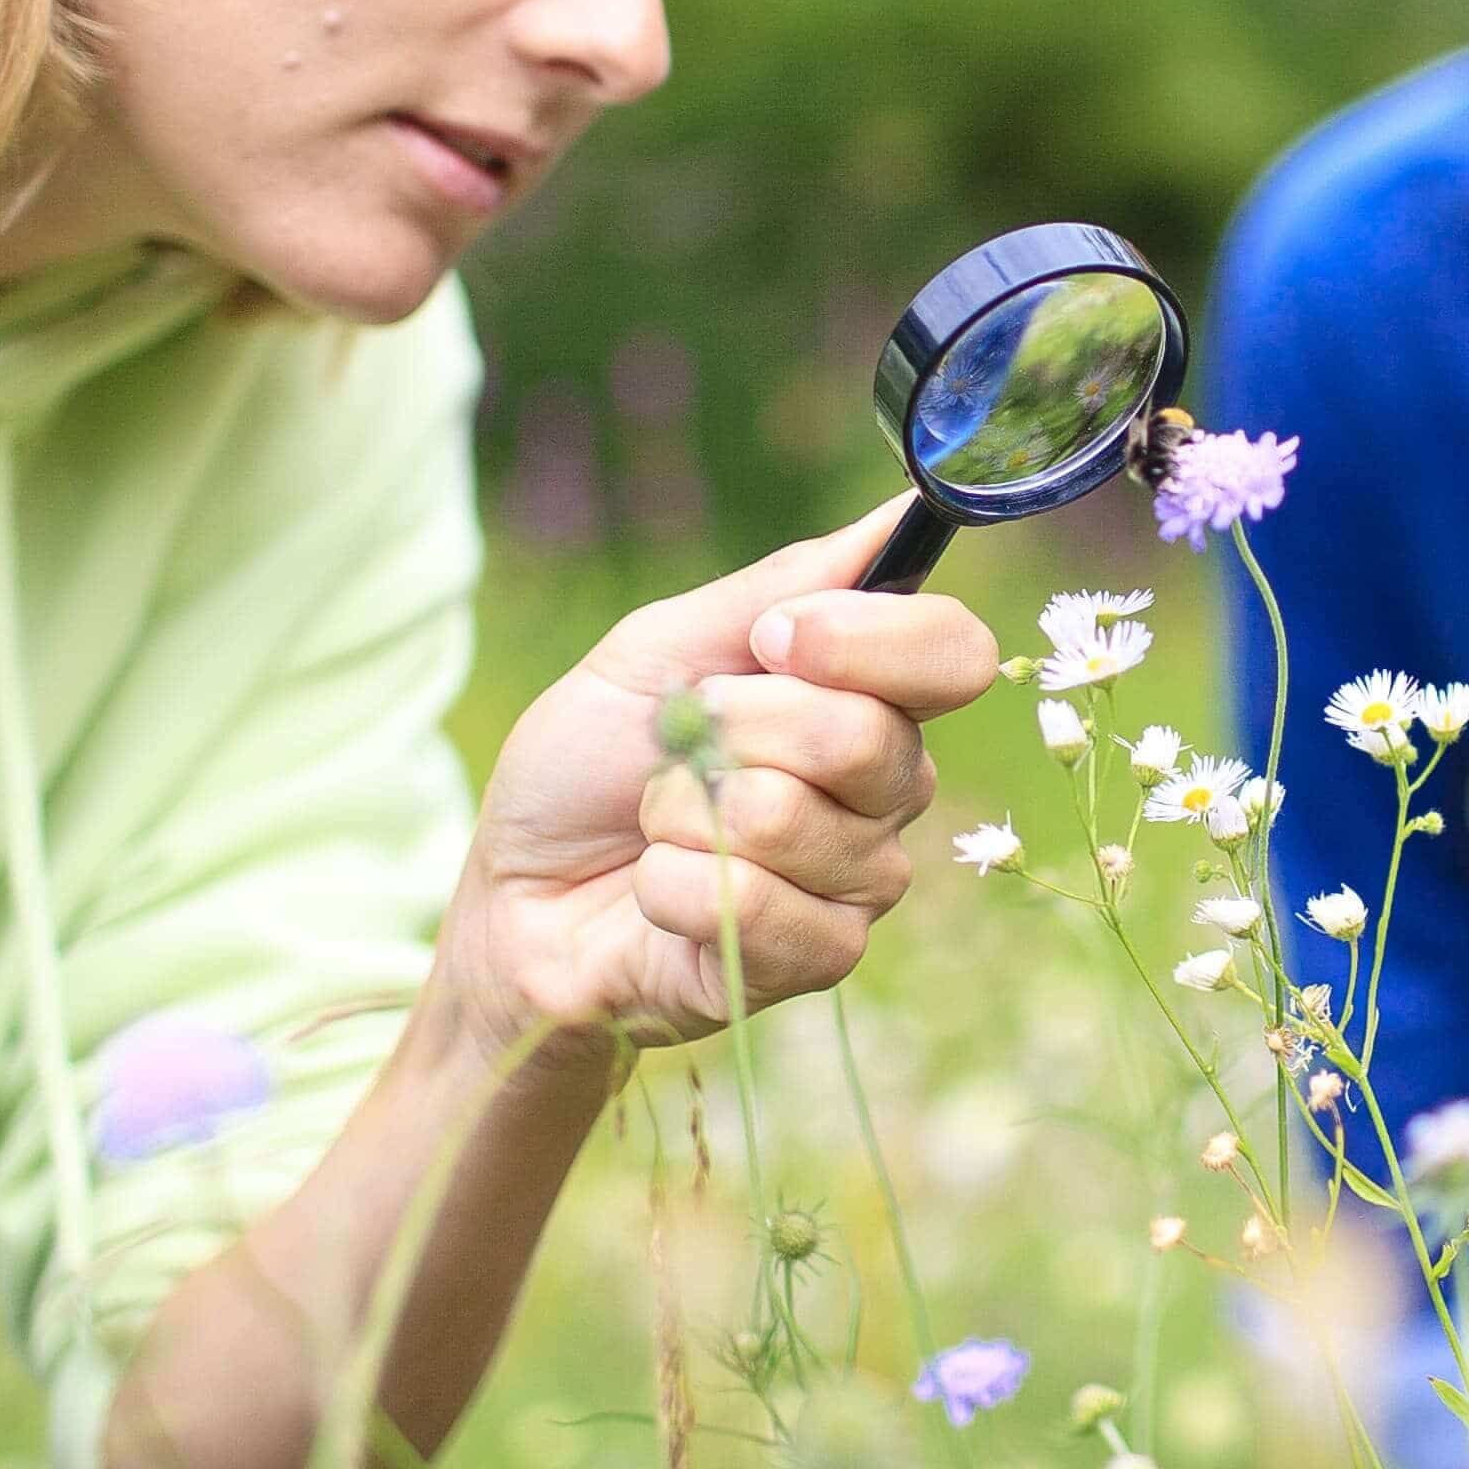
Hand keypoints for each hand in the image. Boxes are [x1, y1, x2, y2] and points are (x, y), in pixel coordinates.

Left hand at [433, 500, 996, 1066]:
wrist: (515, 896)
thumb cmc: (587, 770)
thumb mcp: (660, 649)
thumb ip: (781, 585)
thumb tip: (899, 509)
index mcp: (866, 698)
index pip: (952, 651)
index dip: (865, 640)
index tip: (771, 639)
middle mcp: (886, 788)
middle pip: (868, 737)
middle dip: (735, 729)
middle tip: (680, 748)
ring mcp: (859, 880)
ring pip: (796, 820)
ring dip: (687, 814)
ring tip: (661, 827)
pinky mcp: (816, 959)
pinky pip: (762, 907)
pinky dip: (674, 886)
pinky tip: (657, 892)